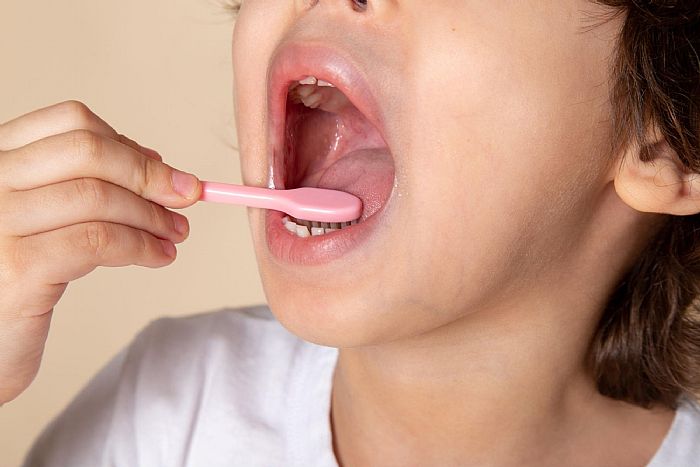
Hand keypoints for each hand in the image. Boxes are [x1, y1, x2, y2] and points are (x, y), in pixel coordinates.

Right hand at [0, 101, 200, 403]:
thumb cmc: (9, 282)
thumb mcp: (40, 222)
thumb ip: (80, 188)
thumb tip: (153, 163)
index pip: (70, 122)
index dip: (128, 145)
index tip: (163, 170)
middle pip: (89, 151)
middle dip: (149, 175)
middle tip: (186, 198)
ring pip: (99, 197)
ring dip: (152, 215)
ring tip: (175, 234)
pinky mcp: (18, 267)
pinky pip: (99, 242)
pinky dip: (141, 246)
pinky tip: (159, 257)